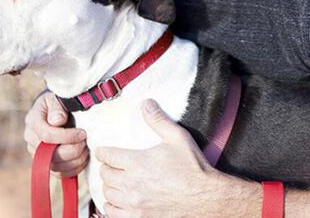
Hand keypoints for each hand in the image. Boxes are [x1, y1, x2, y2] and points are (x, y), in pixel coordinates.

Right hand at [24, 91, 88, 177]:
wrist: (55, 108)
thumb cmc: (58, 101)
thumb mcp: (56, 97)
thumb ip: (57, 107)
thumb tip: (57, 120)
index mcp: (33, 121)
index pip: (47, 135)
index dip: (67, 137)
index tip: (83, 133)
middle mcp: (32, 140)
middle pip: (50, 154)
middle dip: (72, 150)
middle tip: (85, 143)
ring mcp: (38, 153)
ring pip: (55, 166)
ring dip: (75, 161)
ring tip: (86, 150)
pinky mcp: (47, 163)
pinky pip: (59, 173)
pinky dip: (74, 168)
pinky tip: (83, 158)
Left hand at [96, 99, 254, 216]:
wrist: (206, 197)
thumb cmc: (193, 168)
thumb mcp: (177, 138)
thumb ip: (158, 120)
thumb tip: (146, 104)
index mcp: (137, 162)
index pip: (107, 155)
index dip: (103, 151)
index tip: (104, 151)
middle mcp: (132, 184)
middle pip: (105, 175)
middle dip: (106, 167)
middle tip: (111, 165)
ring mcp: (134, 204)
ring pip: (107, 194)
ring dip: (109, 186)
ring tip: (114, 182)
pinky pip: (113, 214)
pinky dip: (112, 206)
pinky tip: (118, 201)